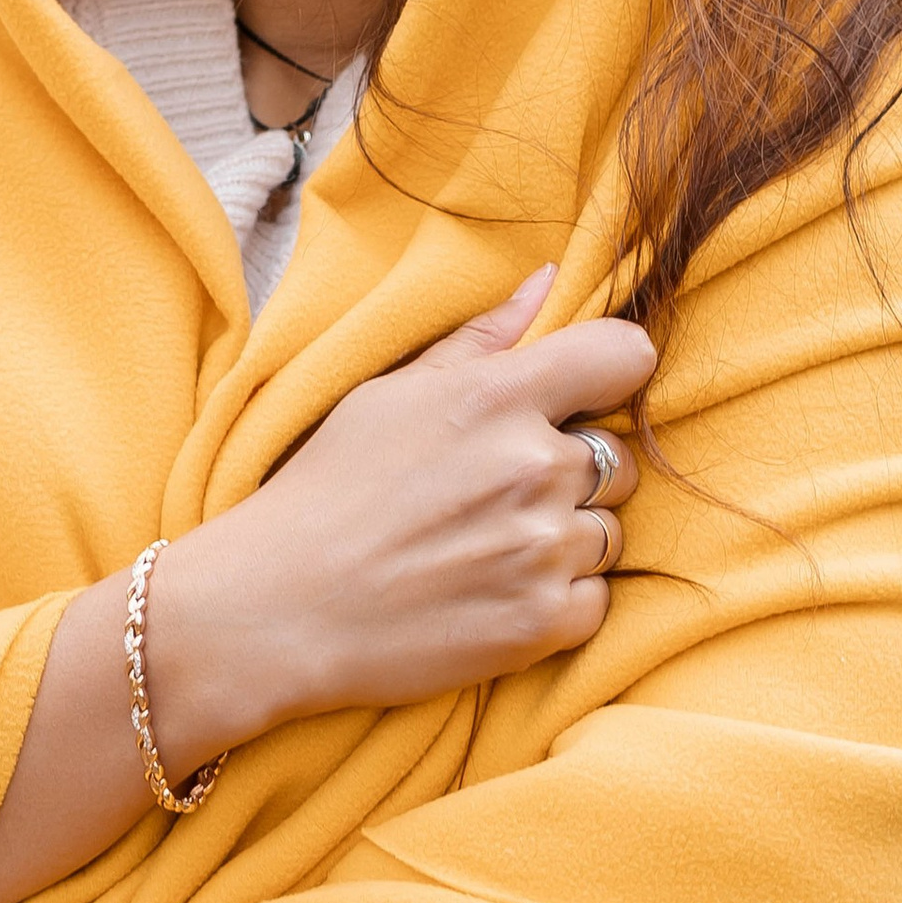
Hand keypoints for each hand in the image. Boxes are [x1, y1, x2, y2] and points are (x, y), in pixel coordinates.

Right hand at [0, 275, 650, 902]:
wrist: (276, 609)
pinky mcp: (543, 622)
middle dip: (573, 476)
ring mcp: (543, 549)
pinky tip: (492, 596)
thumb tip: (550, 280)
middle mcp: (533, 467)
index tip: (583, 399)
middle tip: (495, 499)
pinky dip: (556, 602)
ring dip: (563, 542)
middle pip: (618, 459)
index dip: (612, 375)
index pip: (625, 356)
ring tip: (485, 552)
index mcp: (498, 397)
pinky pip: (595, 599)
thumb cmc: (325, 491)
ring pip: (607, 534)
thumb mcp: (390, 395)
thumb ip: (480, 340)